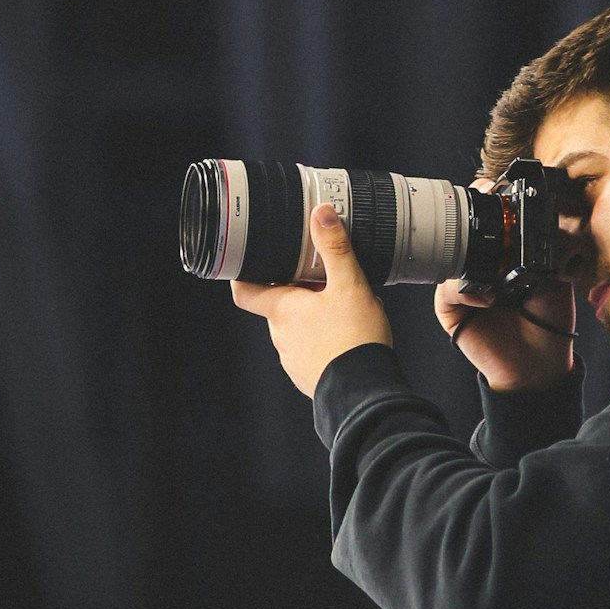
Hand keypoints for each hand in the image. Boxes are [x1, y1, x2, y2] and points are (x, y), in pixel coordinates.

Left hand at [232, 203, 391, 395]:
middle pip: (280, 306)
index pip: (245, 291)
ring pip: (297, 330)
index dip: (243, 275)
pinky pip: (312, 353)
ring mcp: (293, 360)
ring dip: (314, 319)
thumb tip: (321, 213)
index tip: (248, 263)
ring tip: (345, 313)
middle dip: (299, 293)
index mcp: (282, 310)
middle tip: (325, 283)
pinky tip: (348, 340)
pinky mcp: (310, 378)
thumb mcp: (350, 286)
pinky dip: (325, 343)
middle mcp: (281, 337)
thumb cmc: (355, 341)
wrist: (366, 395)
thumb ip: (335, 249)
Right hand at [434, 176, 579, 391]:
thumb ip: (557, 242)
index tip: (494, 187)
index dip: (487, 199)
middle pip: (461, 229)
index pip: (487, 216)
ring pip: (449, 255)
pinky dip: (466, 291)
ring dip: (470, 255)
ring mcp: (461, 285)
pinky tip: (489, 300)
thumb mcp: (560, 271)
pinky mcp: (451, 310)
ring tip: (496, 268)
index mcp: (503, 250)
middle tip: (483, 208)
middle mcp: (478, 263)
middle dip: (470, 217)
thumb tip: (553, 215)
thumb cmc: (549, 317)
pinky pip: (446, 289)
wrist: (540, 363)